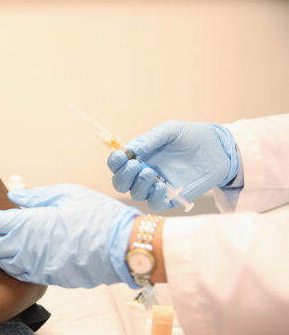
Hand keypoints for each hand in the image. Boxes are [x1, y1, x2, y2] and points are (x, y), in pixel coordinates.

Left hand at [0, 184, 141, 288]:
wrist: (122, 247)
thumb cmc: (97, 215)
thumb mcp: (67, 195)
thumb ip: (37, 197)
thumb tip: (15, 197)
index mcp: (32, 223)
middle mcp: (29, 247)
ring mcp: (38, 266)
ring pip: (5, 263)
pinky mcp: (49, 278)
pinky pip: (21, 274)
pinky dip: (9, 267)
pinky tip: (8, 261)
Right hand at [108, 121, 238, 210]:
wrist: (219, 149)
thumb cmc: (193, 136)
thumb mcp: (171, 130)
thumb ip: (150, 139)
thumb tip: (130, 149)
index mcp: (139, 156)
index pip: (117, 164)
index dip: (115, 162)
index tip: (122, 156)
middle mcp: (143, 172)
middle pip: (120, 183)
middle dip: (123, 176)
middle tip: (136, 165)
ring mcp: (156, 186)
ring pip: (135, 194)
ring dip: (138, 185)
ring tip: (151, 172)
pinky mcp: (170, 198)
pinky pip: (154, 204)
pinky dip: (153, 196)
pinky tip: (163, 185)